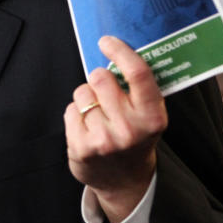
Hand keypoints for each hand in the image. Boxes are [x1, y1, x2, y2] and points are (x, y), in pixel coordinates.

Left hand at [64, 35, 166, 222]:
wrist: (126, 181)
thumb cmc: (136, 137)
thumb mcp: (148, 114)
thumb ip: (138, 87)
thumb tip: (118, 50)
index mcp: (152, 116)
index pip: (137, 73)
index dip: (120, 51)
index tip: (107, 41)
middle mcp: (130, 129)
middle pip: (100, 77)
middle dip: (98, 78)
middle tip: (104, 92)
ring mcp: (105, 140)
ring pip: (82, 93)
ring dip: (87, 99)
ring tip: (99, 116)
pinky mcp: (82, 148)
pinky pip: (70, 110)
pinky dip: (75, 114)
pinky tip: (87, 128)